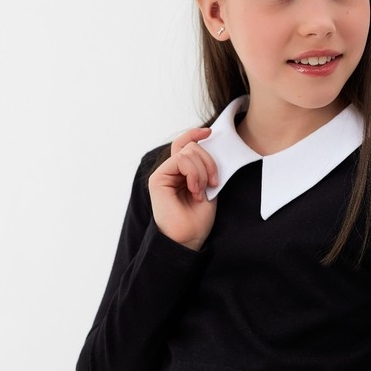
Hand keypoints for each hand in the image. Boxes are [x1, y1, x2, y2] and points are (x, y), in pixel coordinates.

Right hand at [148, 128, 217, 250]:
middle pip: (191, 147)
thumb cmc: (198, 218)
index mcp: (181, 172)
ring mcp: (163, 174)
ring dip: (202, 171)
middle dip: (208, 162)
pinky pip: (180, 160)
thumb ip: (204, 167)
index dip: (196, 134)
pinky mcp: (157, 178)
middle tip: (212, 183)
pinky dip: (194, 173)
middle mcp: (170, 171)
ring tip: (201, 191)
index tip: (210, 132)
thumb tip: (209, 144)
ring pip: (188, 152)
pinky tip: (195, 190)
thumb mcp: (207, 186)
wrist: (189, 238)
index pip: (185, 144)